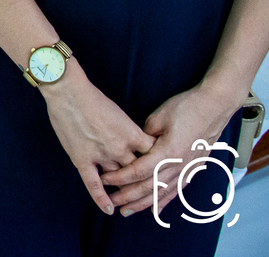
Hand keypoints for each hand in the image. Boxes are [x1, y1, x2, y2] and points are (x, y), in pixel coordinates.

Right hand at [42, 64, 155, 214]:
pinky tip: (107, 209)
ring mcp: (101, 155)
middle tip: (149, 191)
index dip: (158, 166)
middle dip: (144, 181)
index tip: (163, 173)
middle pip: (138, 172)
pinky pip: (93, 184)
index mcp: (132, 134)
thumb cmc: (92, 96)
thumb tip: (133, 139)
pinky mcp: (82, 159)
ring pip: (118, 179)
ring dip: (124, 190)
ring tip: (129, 199)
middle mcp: (120, 148)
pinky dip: (101, 198)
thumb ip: (127, 130)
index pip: (153, 157)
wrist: (67, 91)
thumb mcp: (118, 112)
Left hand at [99, 83, 241, 215]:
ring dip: (144, 204)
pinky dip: (164, 201)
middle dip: (128, 196)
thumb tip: (132, 148)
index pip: (139, 171)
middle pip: (149, 187)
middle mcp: (179, 165)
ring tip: (127, 211)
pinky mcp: (193, 169)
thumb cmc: (185, 108)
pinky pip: (177, 190)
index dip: (120, 178)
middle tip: (111, 201)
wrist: (214, 107)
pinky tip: (155, 210)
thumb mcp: (159, 118)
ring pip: (163, 193)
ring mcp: (188, 169)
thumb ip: (144, 136)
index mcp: (169, 152)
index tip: (104, 180)